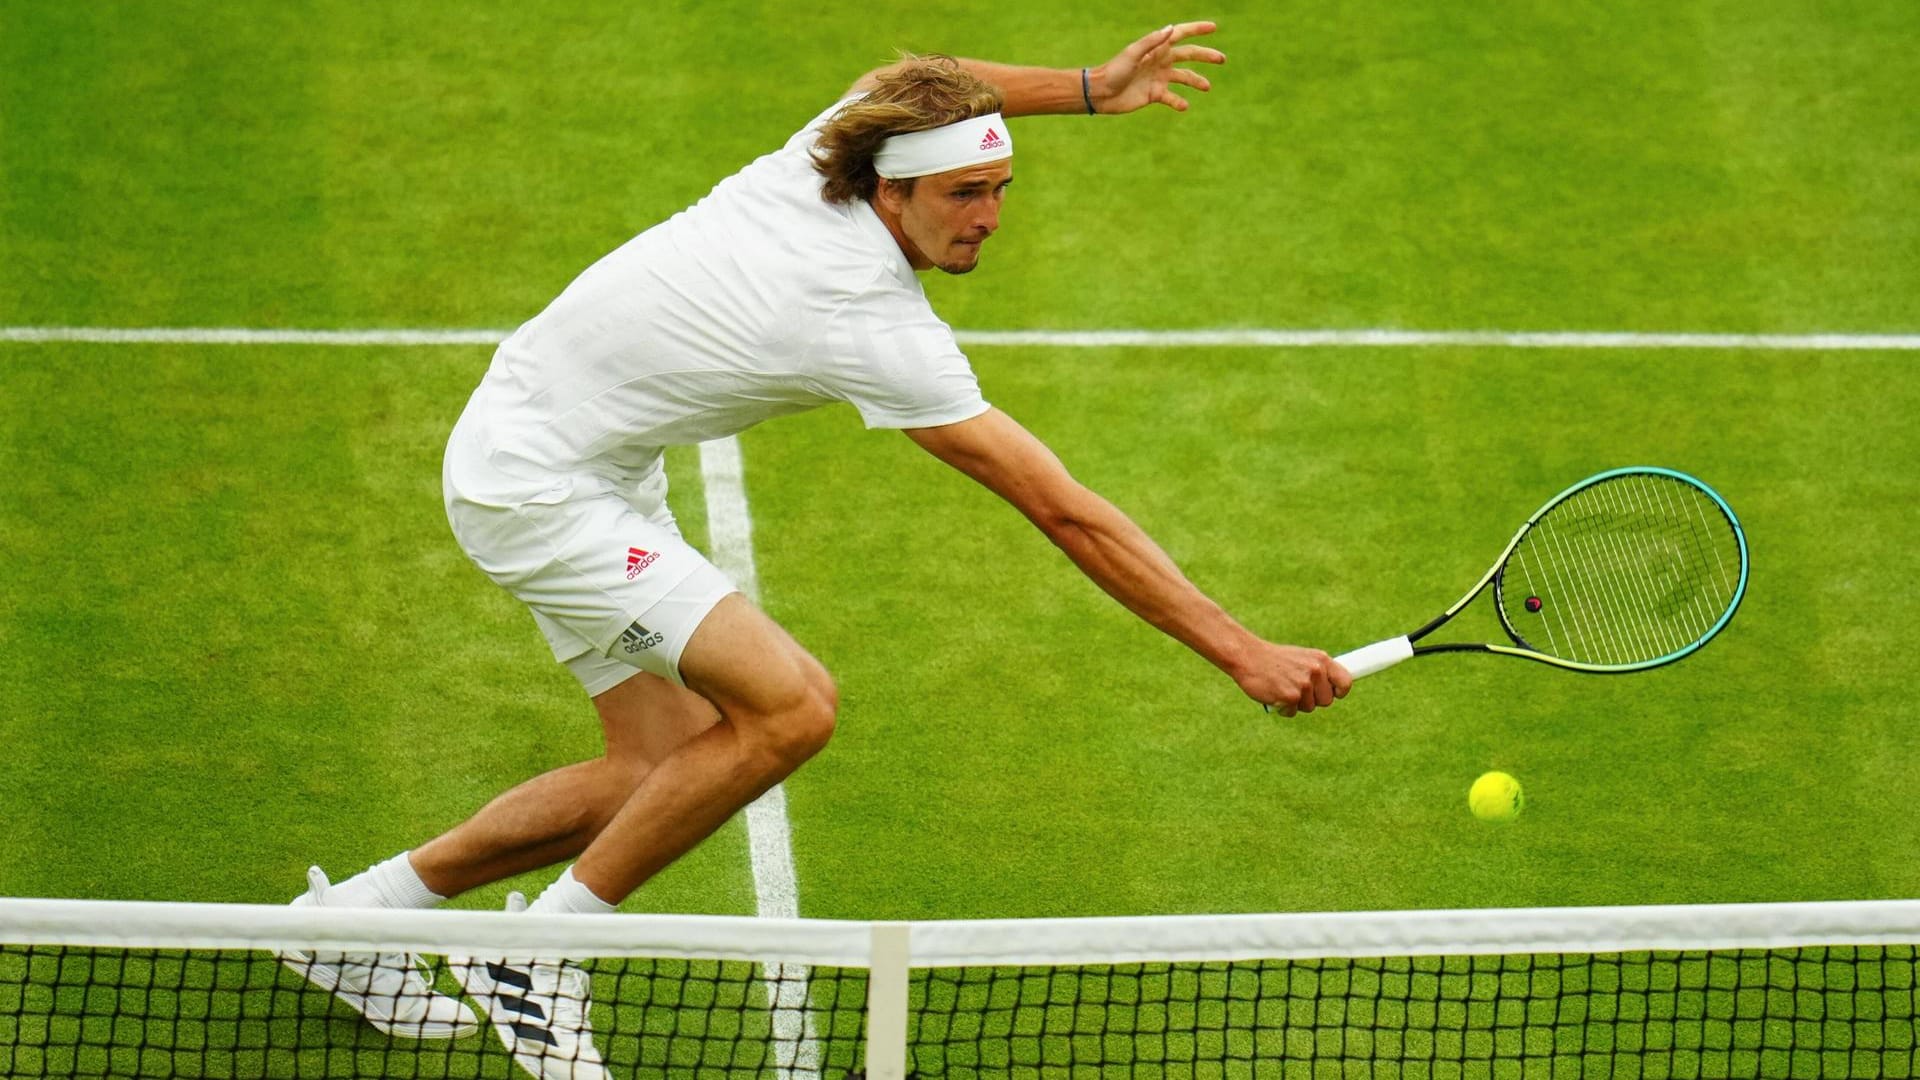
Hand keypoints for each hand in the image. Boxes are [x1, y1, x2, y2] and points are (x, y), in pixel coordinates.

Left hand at [1088, 21, 1225, 113]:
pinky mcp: (1155, 94)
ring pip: (1184, 78)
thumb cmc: (1114, 70)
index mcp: (1156, 48)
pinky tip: (1184, 106)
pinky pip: (1172, 98)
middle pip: (1188, 56)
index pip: (1180, 35)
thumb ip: (1152, 41)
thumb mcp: (1133, 53)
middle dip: (1205, 56)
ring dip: (1196, 81)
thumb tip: (1171, 29)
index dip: (1197, 30)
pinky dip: (1179, 102)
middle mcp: (1160, 61)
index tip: (1213, 27)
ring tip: (1207, 87)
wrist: (1101, 93)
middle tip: (1222, 59)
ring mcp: (1159, 78)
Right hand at [1236, 643, 1351, 716]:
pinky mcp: (1290, 697)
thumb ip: (1317, 671)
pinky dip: (1282, 708)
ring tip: (1281, 688)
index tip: (1334, 694)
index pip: (1345, 682)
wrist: (1247, 656)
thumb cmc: (1274, 660)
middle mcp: (1315, 671)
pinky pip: (1292, 713)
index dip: (1340, 692)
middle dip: (1312, 700)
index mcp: (1321, 660)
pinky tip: (1273, 694)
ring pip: (1309, 708)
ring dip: (1296, 704)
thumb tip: (1333, 691)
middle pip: (1326, 701)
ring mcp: (1303, 685)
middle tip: (1296, 689)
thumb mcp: (1301, 658)